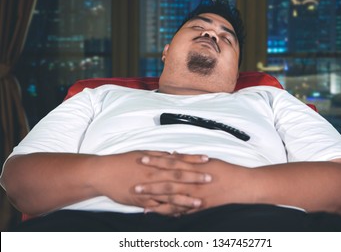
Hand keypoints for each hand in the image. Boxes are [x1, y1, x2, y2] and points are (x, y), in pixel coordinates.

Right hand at [92, 151, 211, 214]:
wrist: (103, 173)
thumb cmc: (123, 161)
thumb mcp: (142, 153)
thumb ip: (159, 155)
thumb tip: (173, 155)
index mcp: (155, 162)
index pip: (178, 160)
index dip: (193, 160)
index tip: (207, 159)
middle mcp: (154, 175)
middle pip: (178, 177)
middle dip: (195, 178)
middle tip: (210, 179)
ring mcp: (149, 189)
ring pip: (170, 196)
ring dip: (185, 199)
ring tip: (200, 202)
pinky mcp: (142, 201)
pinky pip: (158, 207)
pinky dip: (169, 211)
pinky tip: (180, 214)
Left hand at [134, 156, 249, 215]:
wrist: (241, 185)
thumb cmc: (225, 170)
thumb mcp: (206, 161)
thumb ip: (187, 159)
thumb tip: (171, 154)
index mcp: (193, 168)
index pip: (170, 163)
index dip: (155, 162)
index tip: (141, 160)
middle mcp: (193, 182)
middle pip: (167, 183)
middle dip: (150, 184)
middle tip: (135, 185)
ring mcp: (196, 196)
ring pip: (172, 199)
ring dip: (156, 201)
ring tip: (142, 204)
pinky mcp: (200, 206)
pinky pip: (183, 211)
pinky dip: (171, 213)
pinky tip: (160, 214)